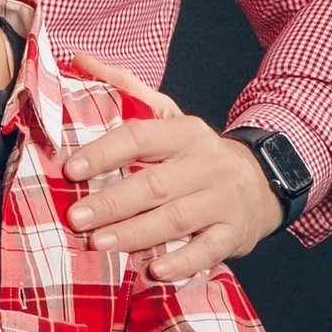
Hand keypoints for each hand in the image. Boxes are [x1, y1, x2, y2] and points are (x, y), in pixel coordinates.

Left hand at [61, 63, 282, 276]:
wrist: (261, 181)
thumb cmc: (195, 154)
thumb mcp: (167, 116)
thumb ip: (124, 88)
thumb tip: (78, 59)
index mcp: (184, 133)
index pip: (141, 137)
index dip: (105, 153)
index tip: (71, 169)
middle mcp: (205, 164)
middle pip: (155, 184)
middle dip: (112, 201)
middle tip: (75, 217)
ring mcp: (221, 200)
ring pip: (176, 218)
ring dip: (135, 232)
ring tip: (99, 243)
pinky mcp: (232, 233)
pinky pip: (208, 249)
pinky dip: (182, 262)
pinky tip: (155, 271)